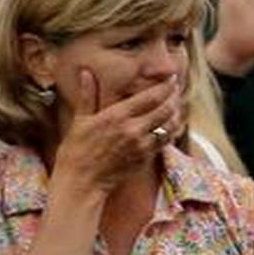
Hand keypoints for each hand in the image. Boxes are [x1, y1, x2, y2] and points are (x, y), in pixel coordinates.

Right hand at [51, 70, 182, 194]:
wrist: (81, 181)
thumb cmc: (76, 150)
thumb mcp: (80, 120)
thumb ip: (88, 95)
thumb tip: (86, 72)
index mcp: (117, 116)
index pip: (151, 97)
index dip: (166, 86)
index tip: (173, 78)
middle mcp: (133, 129)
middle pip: (166, 110)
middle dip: (174, 97)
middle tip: (177, 90)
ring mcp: (142, 145)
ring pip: (169, 126)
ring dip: (176, 114)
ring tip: (176, 106)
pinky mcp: (145, 158)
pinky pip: (165, 142)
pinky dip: (171, 132)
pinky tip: (171, 126)